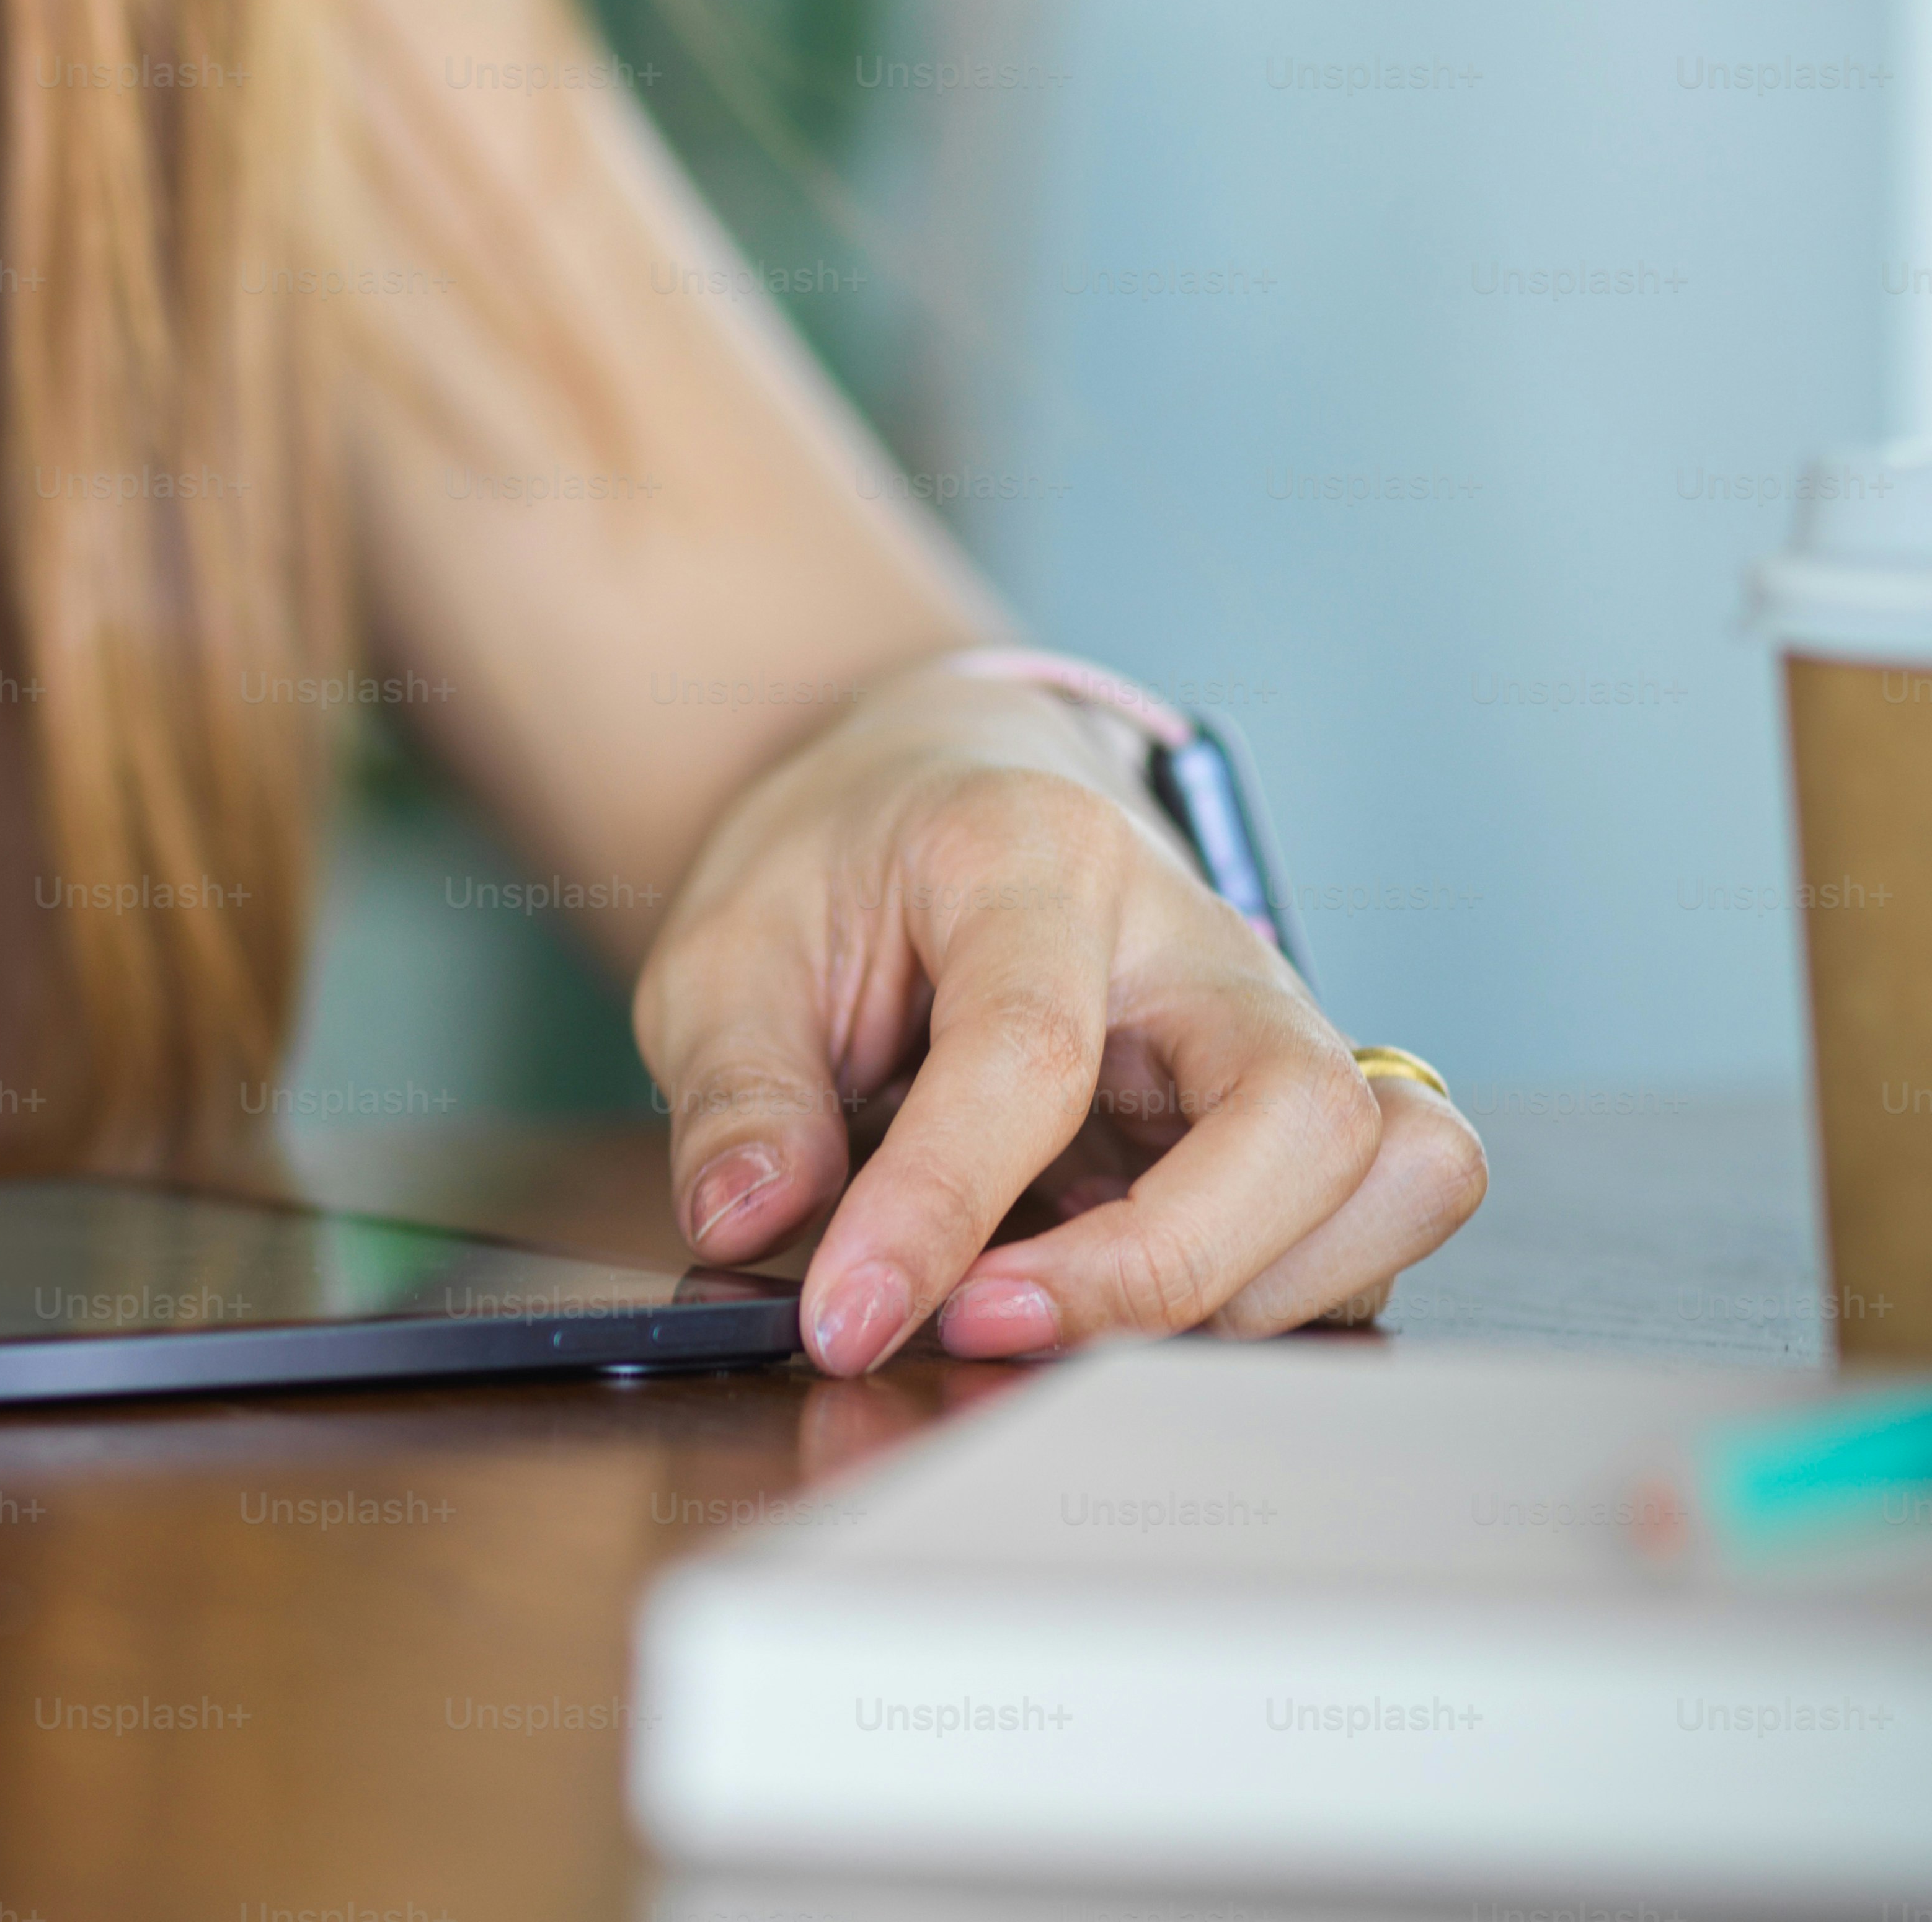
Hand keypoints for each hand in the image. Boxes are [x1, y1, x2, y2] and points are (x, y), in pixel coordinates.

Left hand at [633, 660, 1486, 1373]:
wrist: (935, 791)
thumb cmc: (843, 866)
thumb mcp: (727, 950)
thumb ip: (739, 1089)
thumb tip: (743, 1224)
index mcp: (1034, 856)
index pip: (1032, 1052)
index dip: (940, 1208)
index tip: (848, 1318)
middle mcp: (1199, 937)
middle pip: (1297, 1119)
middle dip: (1152, 1272)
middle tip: (981, 1329)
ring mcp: (1275, 1021)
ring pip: (1393, 1174)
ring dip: (1250, 1295)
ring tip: (1064, 1317)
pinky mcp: (1298, 1105)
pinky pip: (1379, 1216)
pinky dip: (1286, 1295)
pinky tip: (1136, 1303)